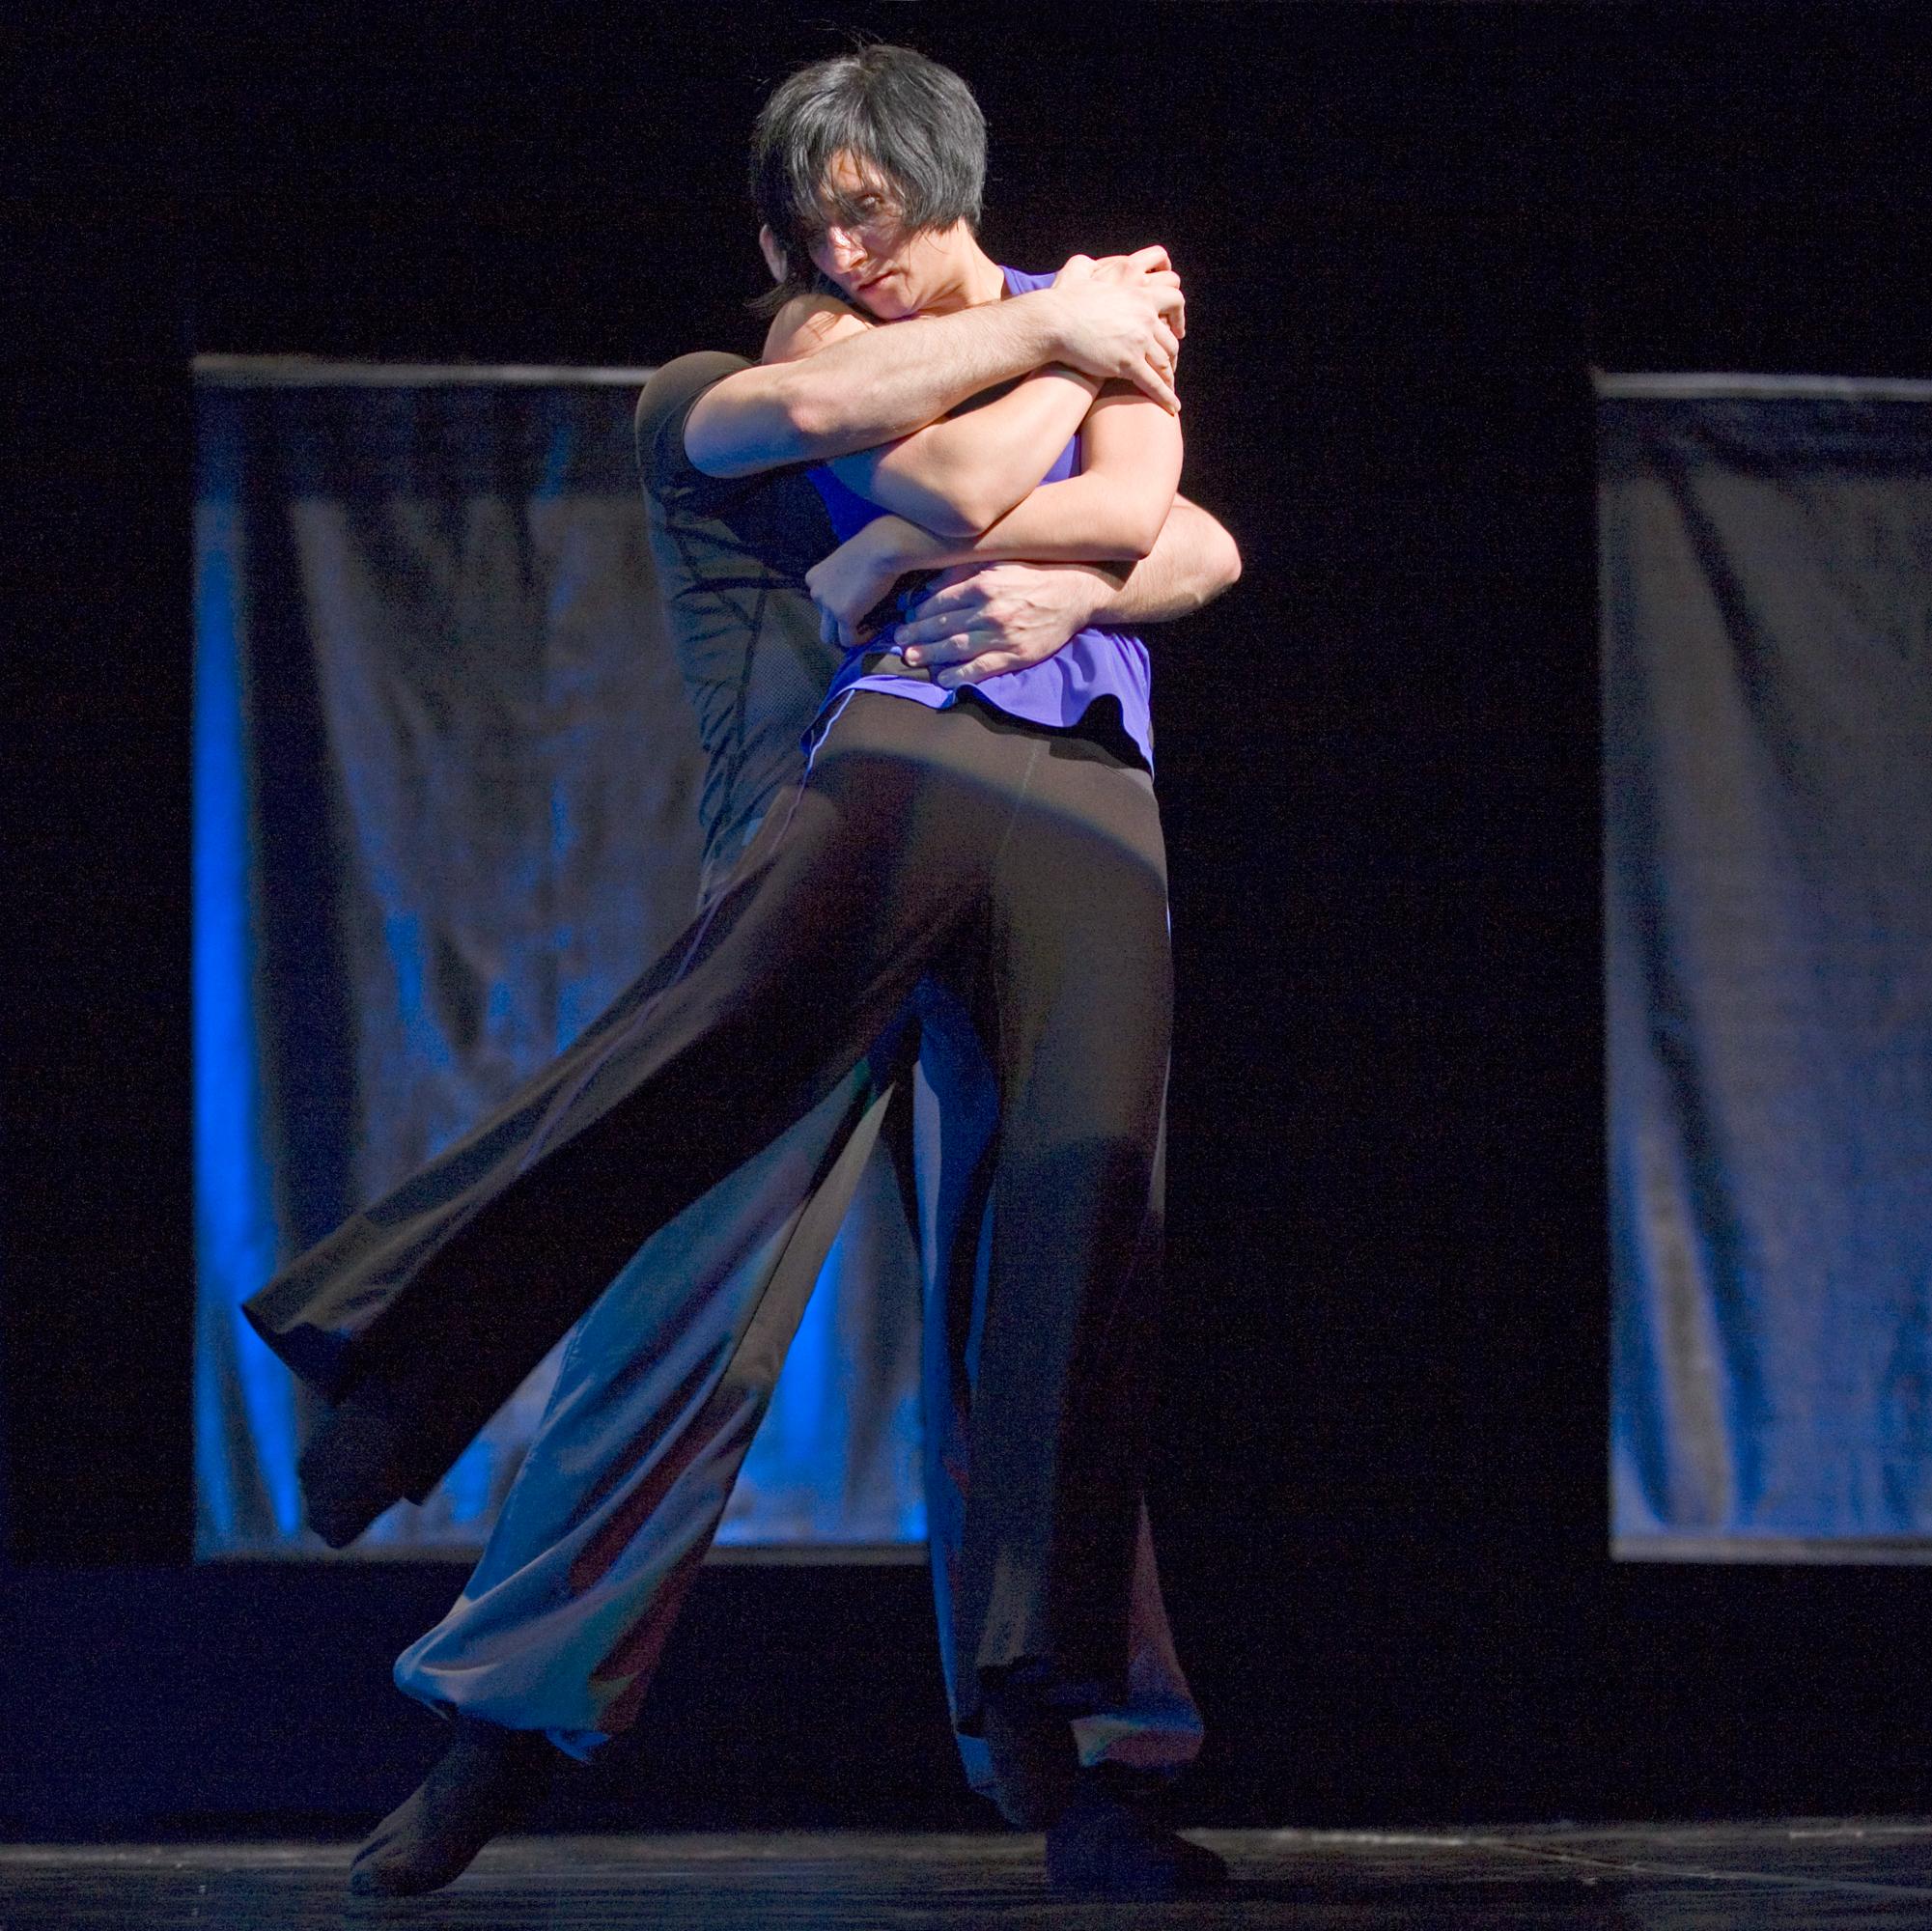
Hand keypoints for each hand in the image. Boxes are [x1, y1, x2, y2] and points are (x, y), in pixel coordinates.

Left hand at [805, 515, 935, 649]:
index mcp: (814, 577)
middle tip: (863, 623)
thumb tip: (856, 593)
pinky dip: (862, 639)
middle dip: (841, 626)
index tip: (860, 609)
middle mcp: (816, 591)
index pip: (821, 605)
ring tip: (869, 628)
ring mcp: (827, 604)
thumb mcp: (850, 563)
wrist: (884, 546)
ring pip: (830, 637)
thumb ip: (845, 579)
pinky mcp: (843, 614)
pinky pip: (849, 640)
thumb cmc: (874, 546)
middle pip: (823, 622)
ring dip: (849, 636)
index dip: (840, 611)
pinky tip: (876, 628)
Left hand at [893, 560, 1117, 687]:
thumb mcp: (998, 562)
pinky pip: (981, 668)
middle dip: (917, 635)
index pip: (941, 601)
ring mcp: (1002, 635)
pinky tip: (943, 679)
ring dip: (930, 654)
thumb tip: (933, 585)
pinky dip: (959, 675)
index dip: (920, 612)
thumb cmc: (1033, 575)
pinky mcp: (1015, 655)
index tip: (906, 618)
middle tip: (899, 641)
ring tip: (911, 658)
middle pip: (943, 626)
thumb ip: (965, 571)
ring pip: (956, 647)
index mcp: (983, 584)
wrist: (1074, 592)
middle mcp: (989, 610)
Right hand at [1046, 248, 1184, 413]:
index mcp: (1139, 292)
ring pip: (1164, 363)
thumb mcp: (1079, 271)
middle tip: (1168, 365)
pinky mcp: (1129, 363)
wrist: (1054, 322)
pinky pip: (1153, 383)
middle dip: (1171, 355)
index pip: (1174, 299)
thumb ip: (1090, 266)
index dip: (1178, 316)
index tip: (1176, 329)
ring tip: (1167, 388)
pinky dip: (1164, 396)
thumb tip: (1089, 263)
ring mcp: (1139, 340)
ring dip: (1168, 377)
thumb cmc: (1062, 299)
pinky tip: (1171, 407)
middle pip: (1170, 339)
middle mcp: (1145, 315)